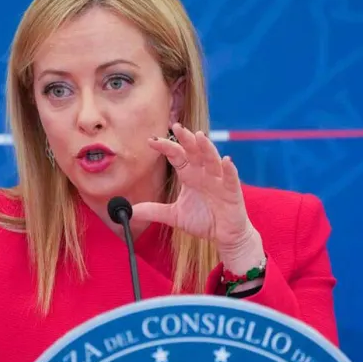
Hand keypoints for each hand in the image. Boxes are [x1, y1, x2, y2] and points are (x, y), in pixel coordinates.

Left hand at [132, 123, 263, 270]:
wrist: (224, 235)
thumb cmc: (202, 220)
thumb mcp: (174, 216)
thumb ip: (154, 211)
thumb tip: (130, 211)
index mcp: (189, 175)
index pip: (177, 156)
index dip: (166, 147)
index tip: (151, 141)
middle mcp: (204, 173)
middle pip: (195, 152)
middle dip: (186, 139)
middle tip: (176, 127)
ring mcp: (218, 181)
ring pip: (212, 160)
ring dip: (206, 148)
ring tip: (199, 136)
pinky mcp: (232, 192)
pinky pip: (230, 178)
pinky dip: (229, 169)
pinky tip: (226, 161)